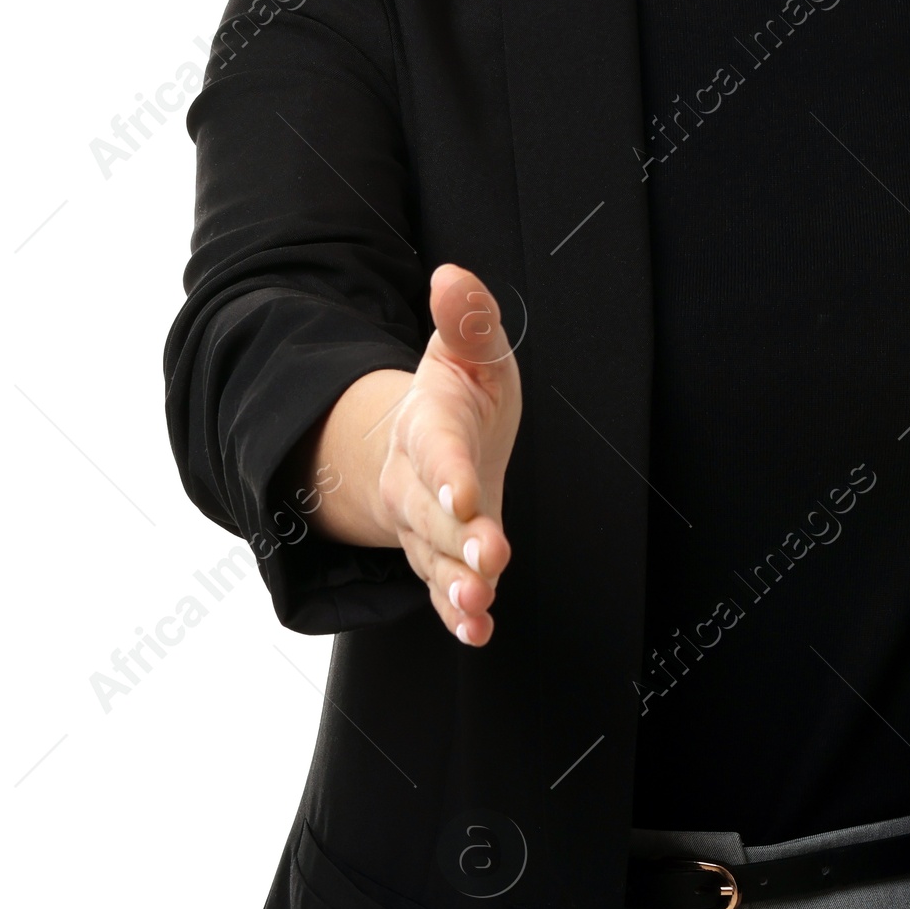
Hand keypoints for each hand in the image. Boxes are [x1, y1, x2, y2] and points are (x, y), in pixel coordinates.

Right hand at [305, 265, 521, 644]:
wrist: (431, 438)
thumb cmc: (460, 392)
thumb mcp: (470, 349)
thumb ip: (468, 319)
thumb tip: (453, 277)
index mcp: (430, 426)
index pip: (436, 451)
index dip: (448, 474)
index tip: (465, 495)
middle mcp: (418, 483)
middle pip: (429, 516)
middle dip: (457, 539)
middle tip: (490, 558)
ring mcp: (425, 527)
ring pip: (432, 562)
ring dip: (455, 587)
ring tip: (479, 606)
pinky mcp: (441, 559)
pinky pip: (441, 592)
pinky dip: (457, 615)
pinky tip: (478, 632)